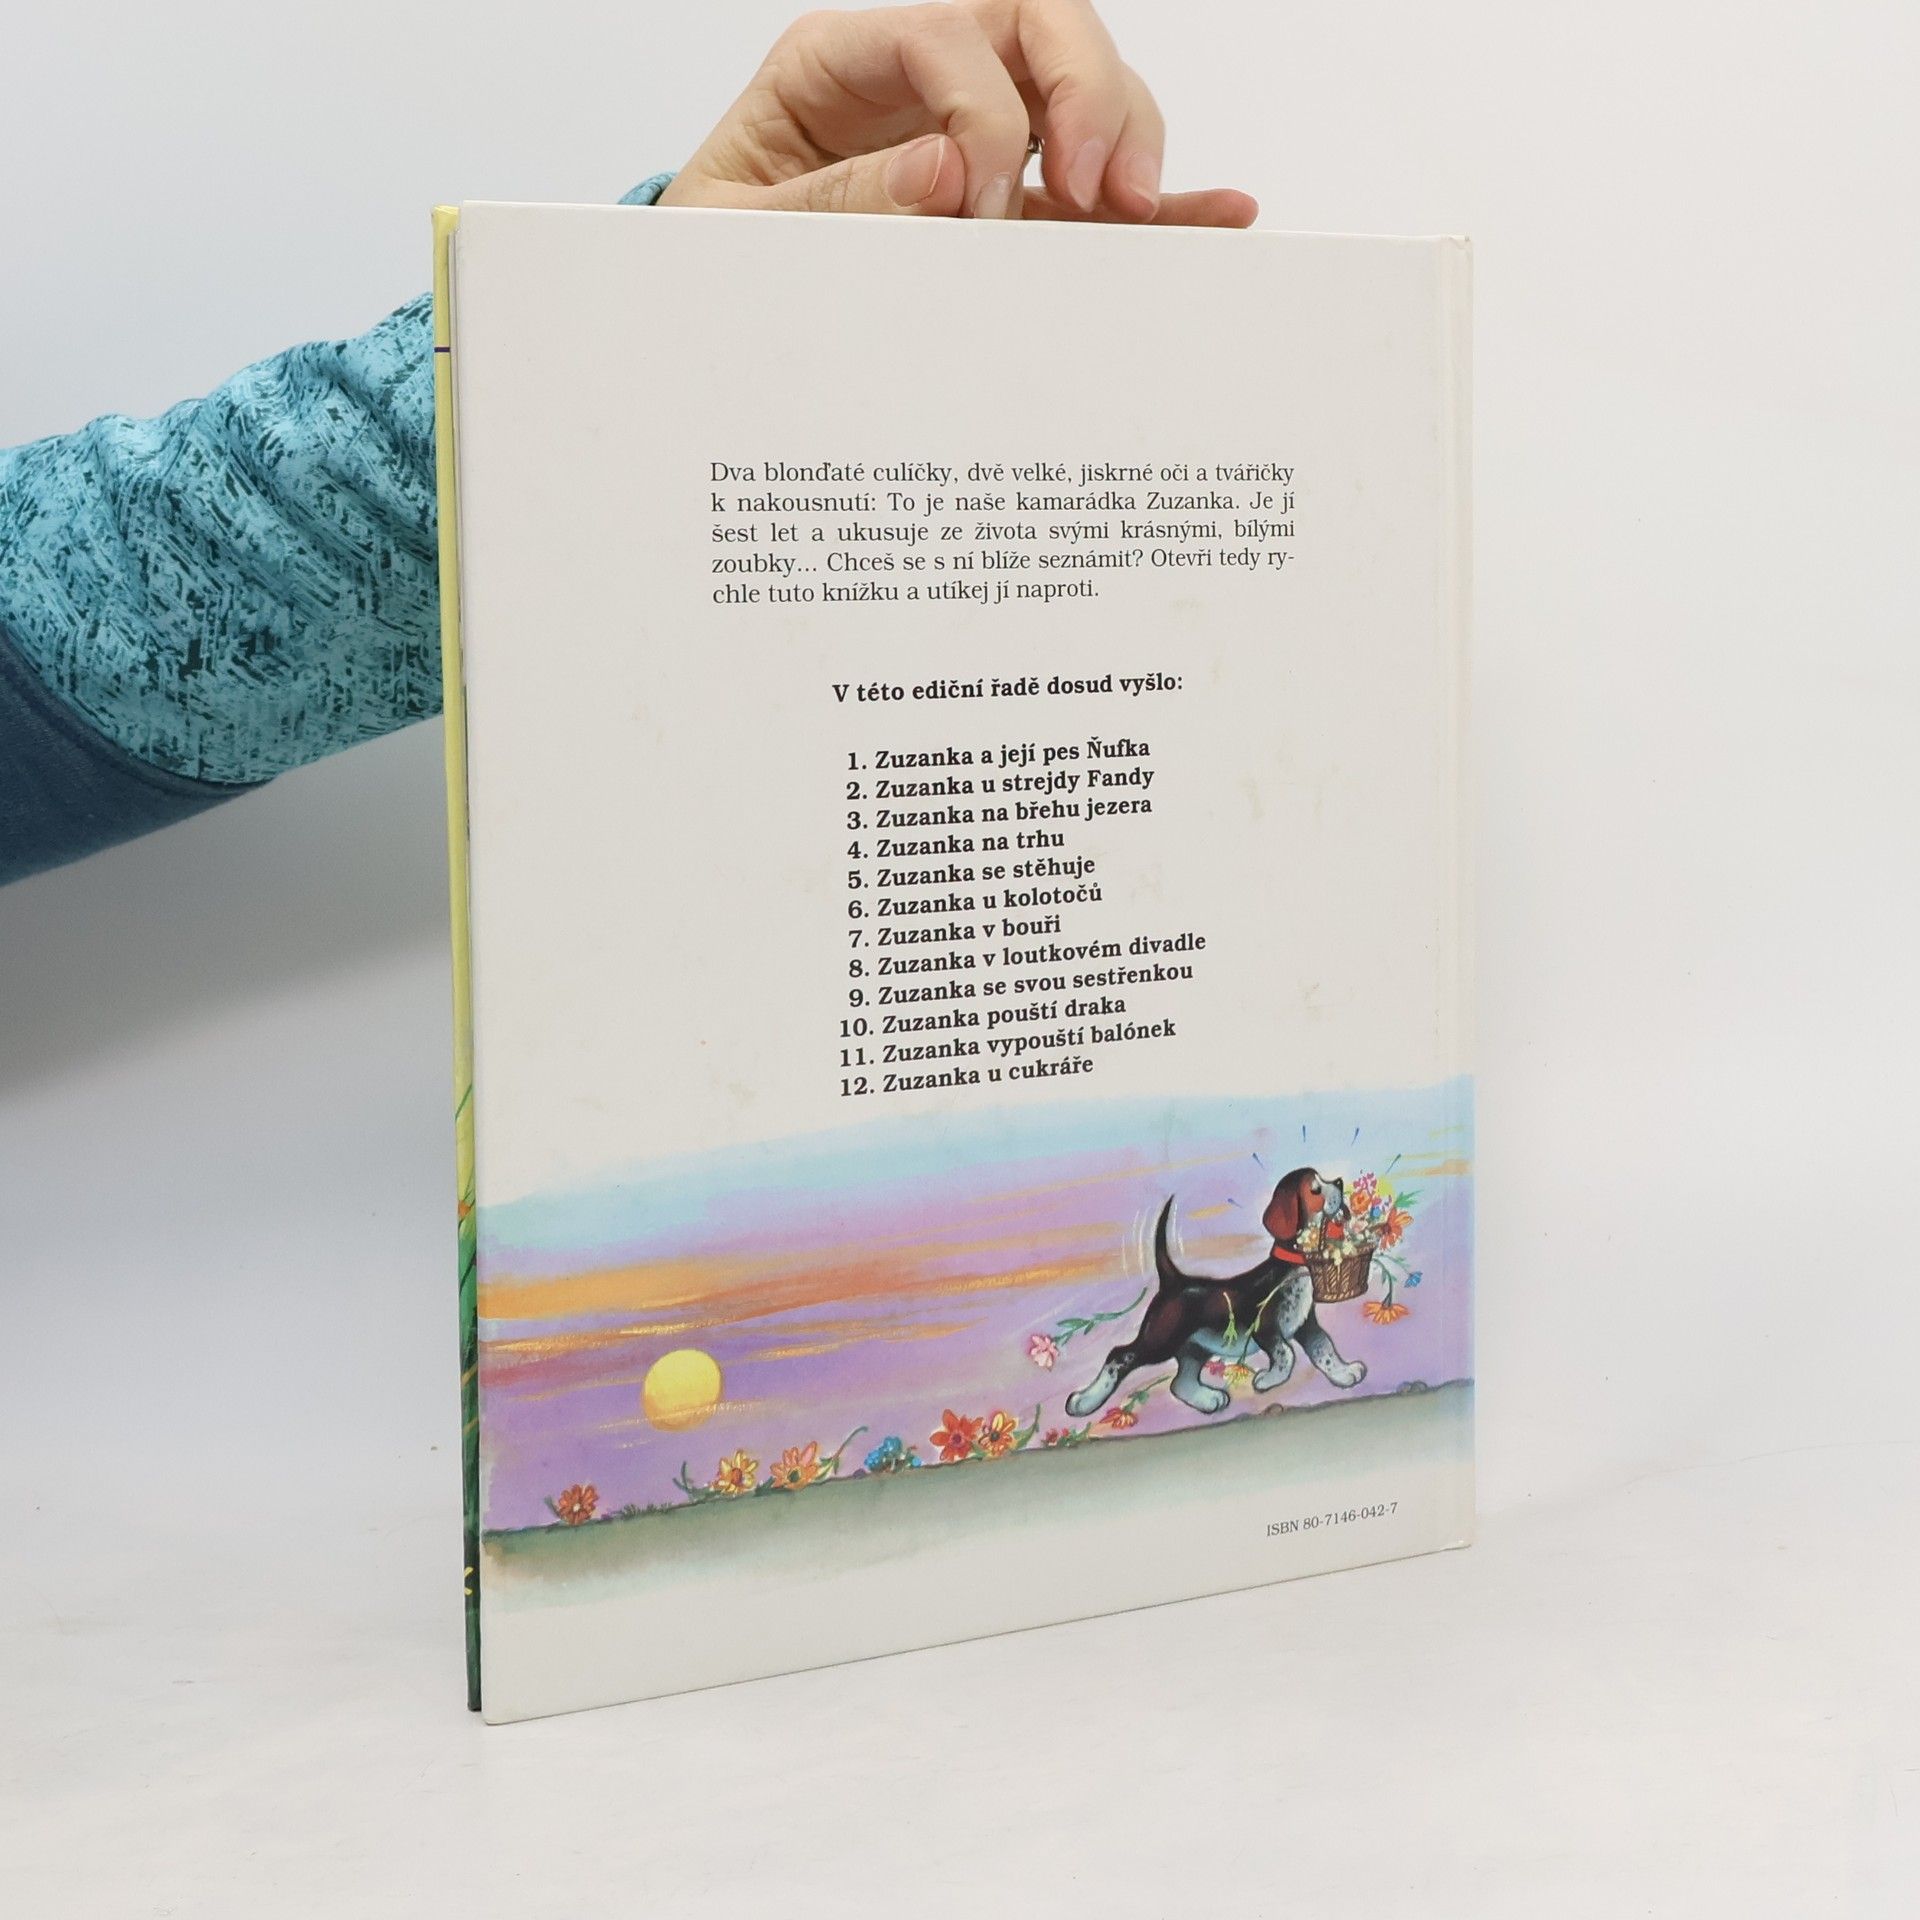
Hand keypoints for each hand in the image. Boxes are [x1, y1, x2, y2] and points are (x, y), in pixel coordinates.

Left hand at [657, 2, 1255, 227]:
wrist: (714, 311)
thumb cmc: (716, 257)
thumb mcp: (739, 234)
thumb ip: (833, 205)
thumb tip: (943, 171)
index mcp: (837, 66)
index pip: (940, 35)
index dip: (978, 110)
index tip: (981, 205)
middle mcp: (919, 83)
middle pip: (1036, 25)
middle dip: (1085, 90)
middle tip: (1093, 186)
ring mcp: (978, 136)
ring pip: (1085, 88)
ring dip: (1126, 137)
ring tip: (1128, 212)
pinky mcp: (1014, 206)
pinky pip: (1098, 189)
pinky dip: (1159, 204)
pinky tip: (1216, 215)